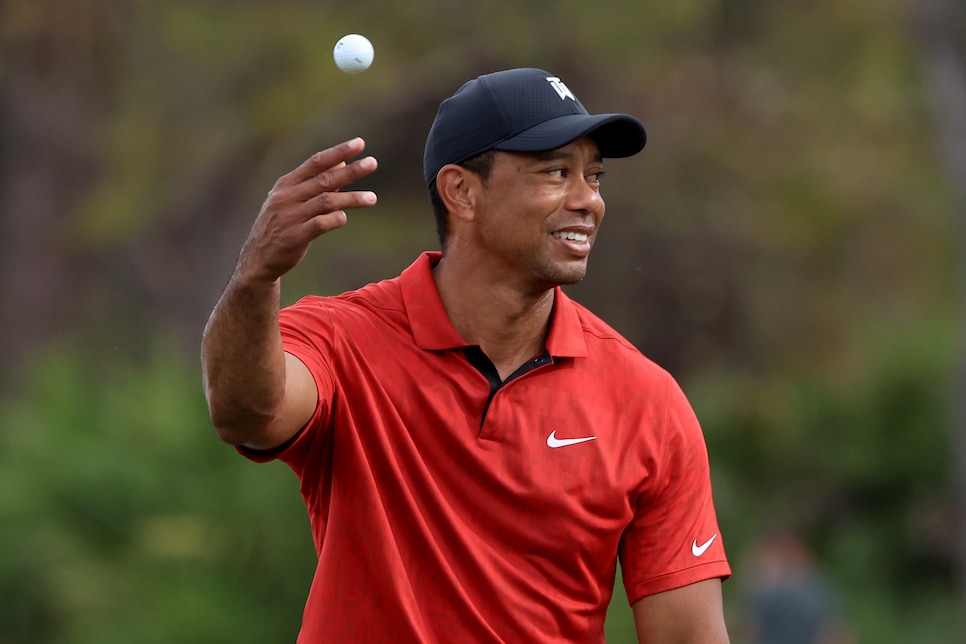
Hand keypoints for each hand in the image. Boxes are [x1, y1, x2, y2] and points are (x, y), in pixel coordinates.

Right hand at [237, 137, 377, 283]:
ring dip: (352, 198)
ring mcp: (290, 216)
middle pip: (324, 179)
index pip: (315, 162)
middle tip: (373, 163)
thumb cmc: (282, 225)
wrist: (258, 258)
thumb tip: (341, 163)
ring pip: (326, 201)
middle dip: (350, 170)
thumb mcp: (294, 200)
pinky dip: (336, 219)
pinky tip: (344, 217)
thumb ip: (317, 183)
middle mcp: (287, 197)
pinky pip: (321, 224)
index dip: (338, 152)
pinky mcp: (294, 236)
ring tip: (372, 198)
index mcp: (286, 184)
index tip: (359, 143)